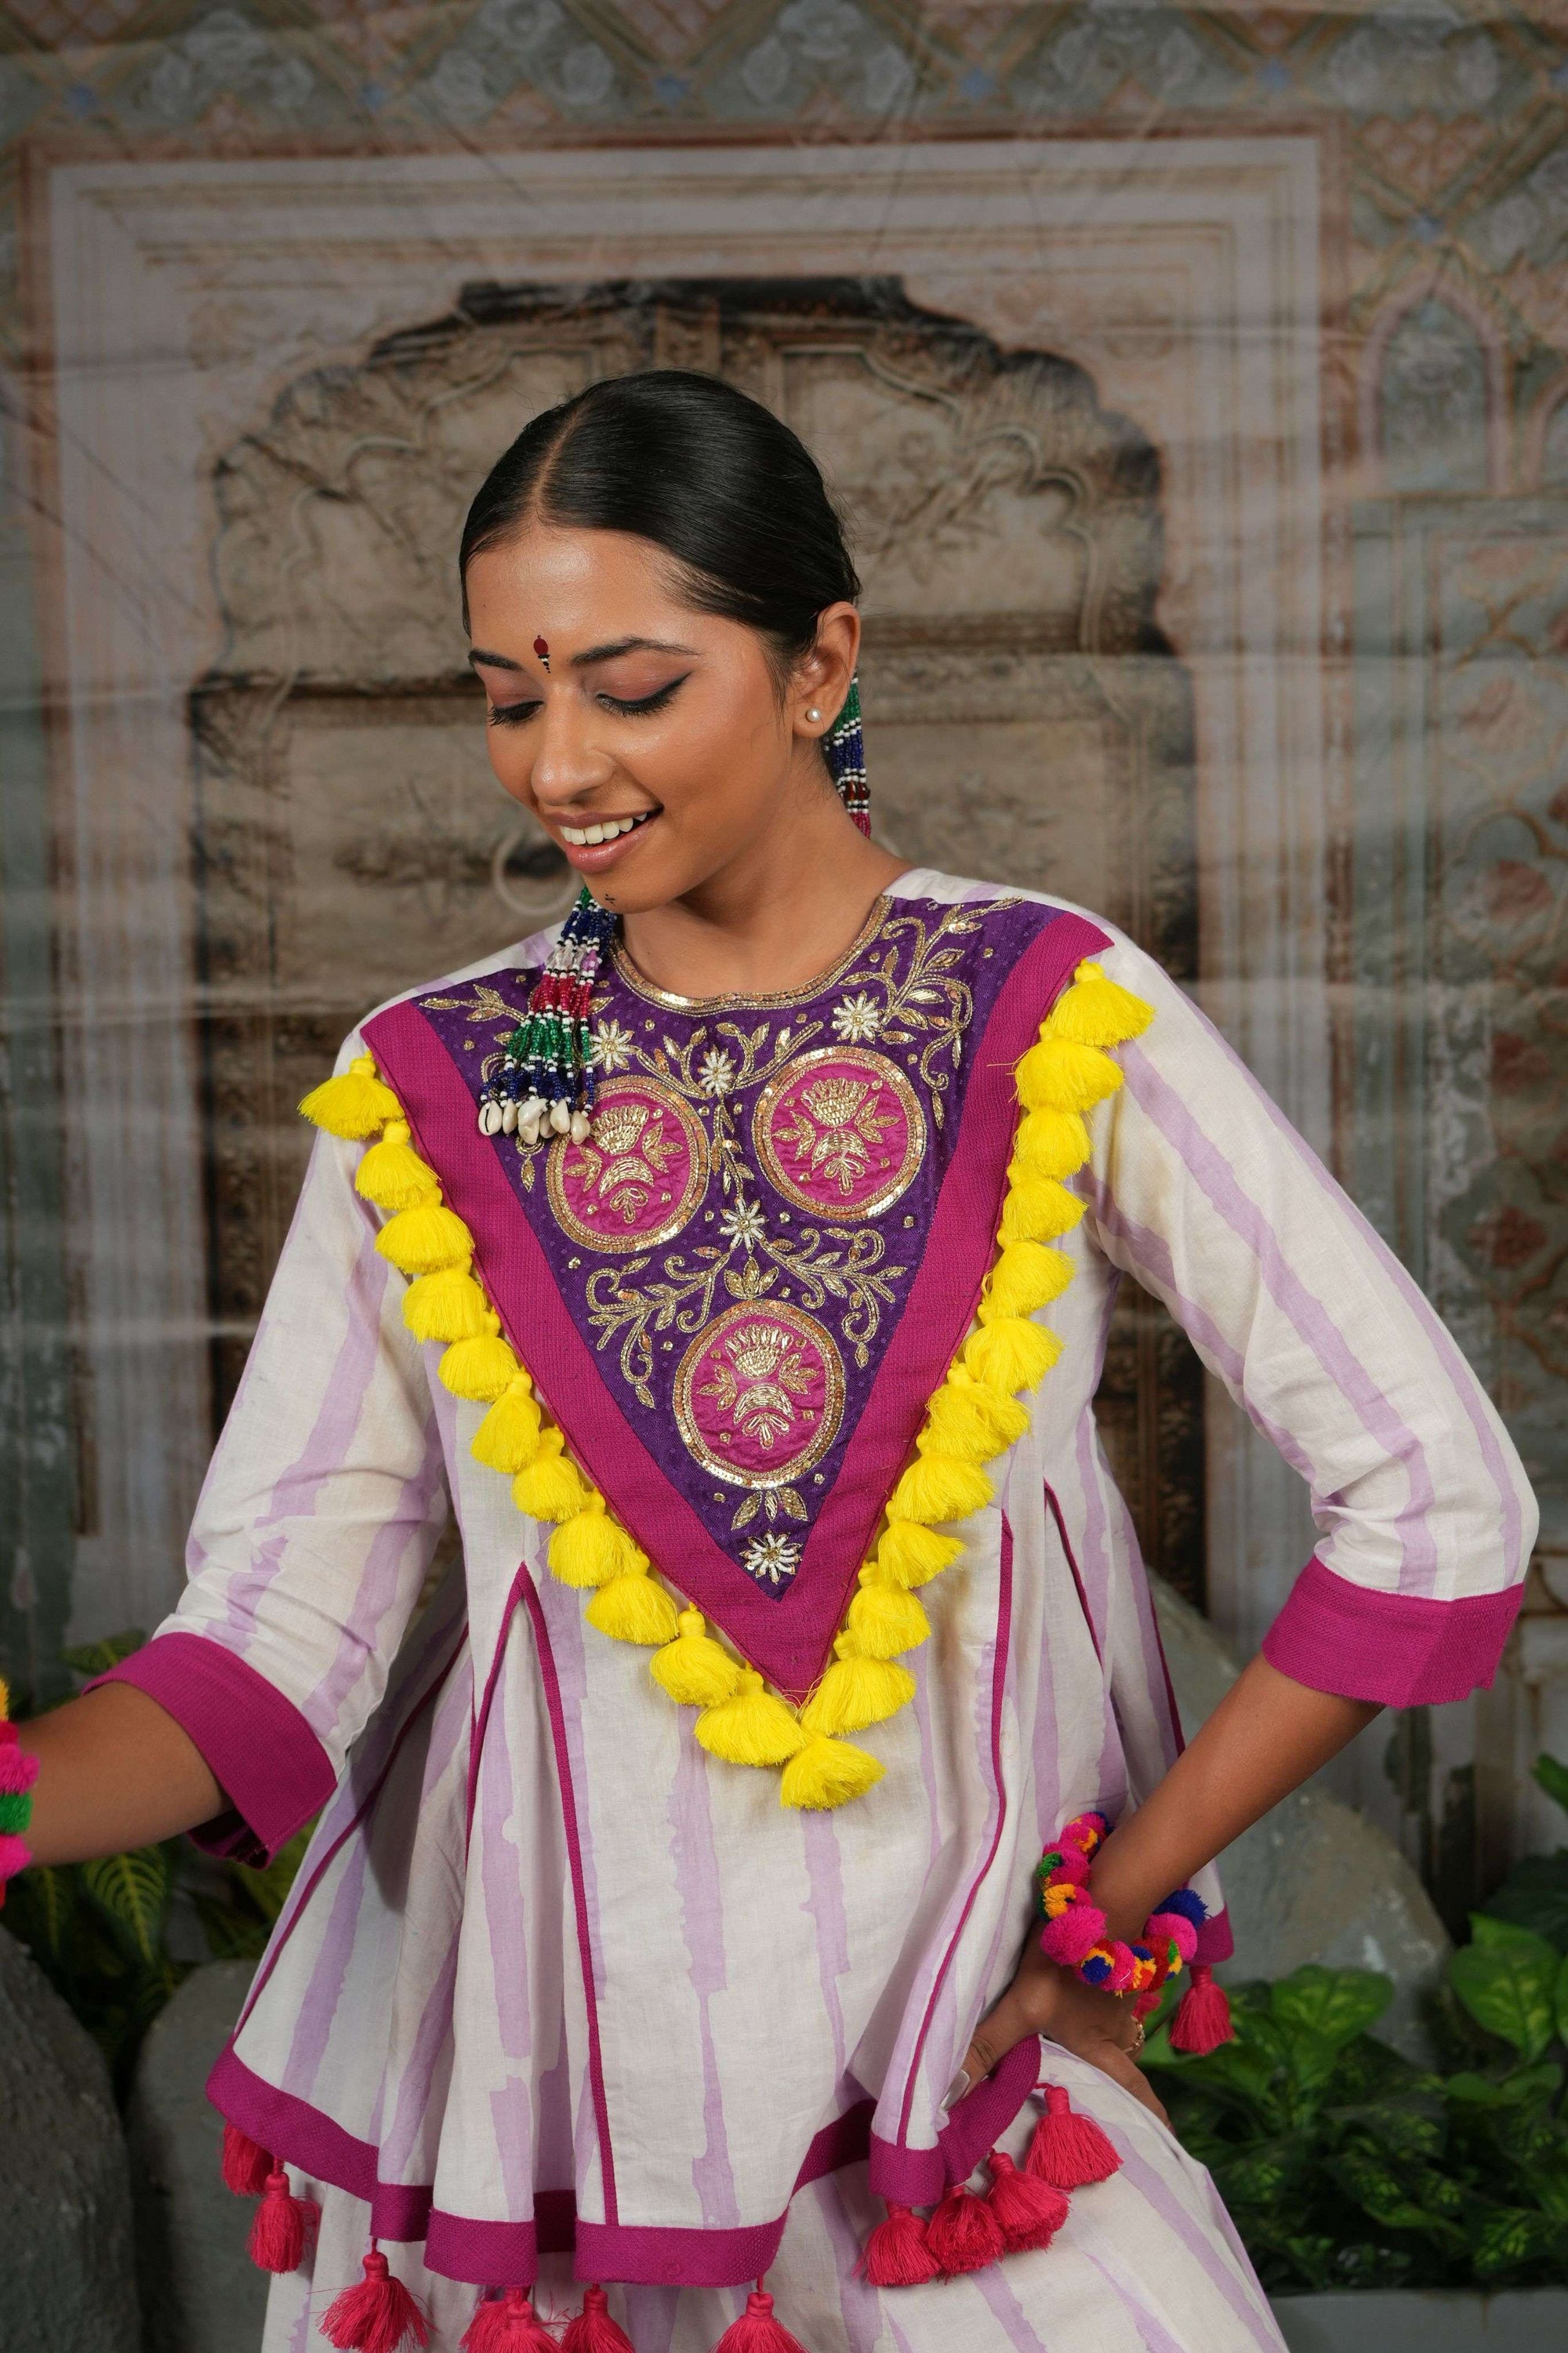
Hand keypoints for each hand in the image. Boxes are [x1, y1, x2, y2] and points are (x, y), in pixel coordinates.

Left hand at [955, 1927, 1168, 2127]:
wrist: (1100, 1905)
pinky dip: (1104, 1991)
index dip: (1150, 2110)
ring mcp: (1122, 1991)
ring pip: (1120, 2021)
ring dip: (1110, 2027)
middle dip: (1122, 2068)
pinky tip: (1087, 1978)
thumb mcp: (1022, 2006)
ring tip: (1091, 2029)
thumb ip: (990, 2044)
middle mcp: (1116, 2024)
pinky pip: (1115, 1987)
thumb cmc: (1066, 1964)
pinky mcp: (1119, 1962)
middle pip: (1125, 2054)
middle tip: (1116, 2079)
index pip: (1131, 2087)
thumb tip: (953, 2094)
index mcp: (1099, 2044)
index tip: (1171, 2132)